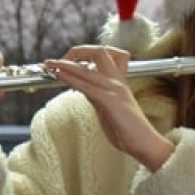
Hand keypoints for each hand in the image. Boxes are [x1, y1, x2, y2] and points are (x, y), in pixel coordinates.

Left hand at [44, 45, 174, 170]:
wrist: (145, 144)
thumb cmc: (127, 129)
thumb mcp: (107, 107)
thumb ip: (95, 95)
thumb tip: (79, 87)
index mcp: (118, 81)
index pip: (106, 55)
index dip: (85, 54)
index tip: (68, 61)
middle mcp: (117, 81)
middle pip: (100, 51)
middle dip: (77, 51)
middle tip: (58, 61)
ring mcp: (114, 90)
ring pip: (88, 68)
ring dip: (64, 64)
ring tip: (49, 64)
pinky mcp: (110, 101)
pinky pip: (86, 85)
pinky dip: (70, 78)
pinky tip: (58, 76)